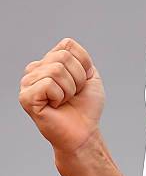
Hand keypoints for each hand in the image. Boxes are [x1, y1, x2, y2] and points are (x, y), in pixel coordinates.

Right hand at [19, 38, 104, 152]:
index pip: (67, 44)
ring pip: (56, 70)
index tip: (81, 80)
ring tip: (64, 100)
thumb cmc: (85, 105)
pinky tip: (55, 106)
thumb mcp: (90, 74)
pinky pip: (48, 84)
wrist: (84, 130)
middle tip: (73, 93)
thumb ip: (79, 56)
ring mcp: (28, 83)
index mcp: (48, 61)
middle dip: (78, 77)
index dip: (82, 63)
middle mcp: (35, 69)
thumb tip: (65, 45)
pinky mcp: (26, 98)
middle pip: (63, 57)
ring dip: (70, 89)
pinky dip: (59, 96)